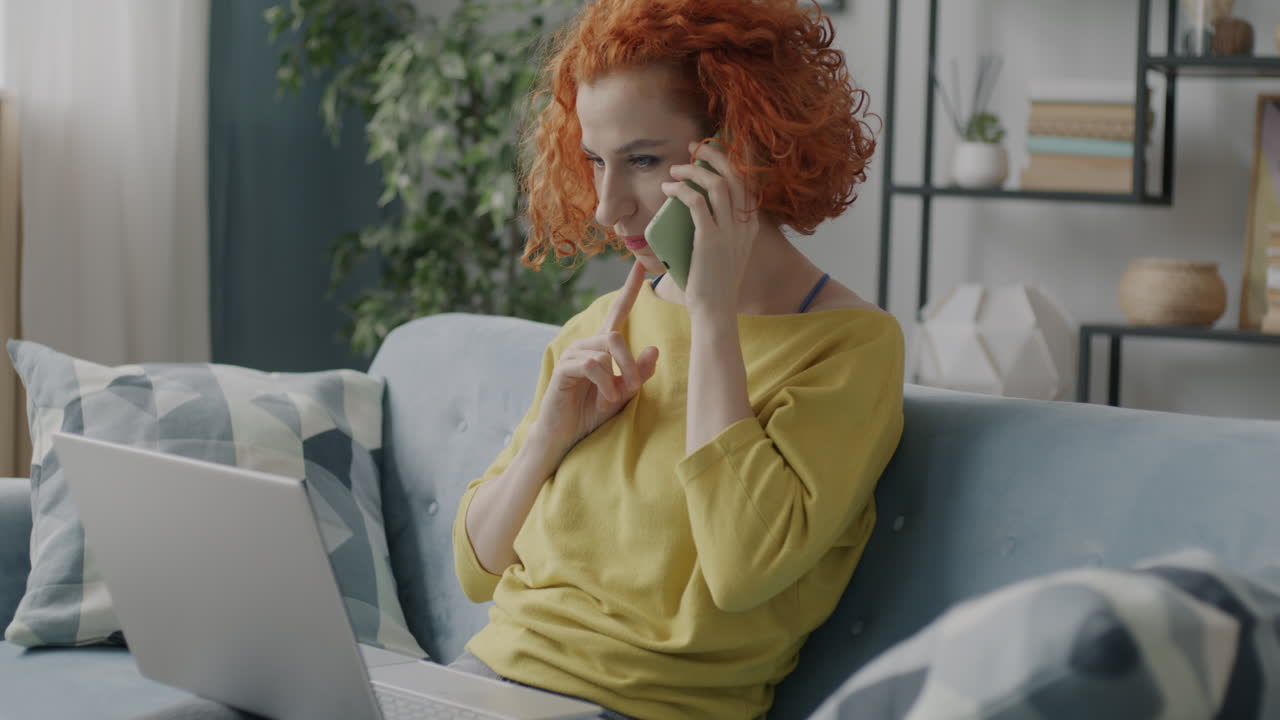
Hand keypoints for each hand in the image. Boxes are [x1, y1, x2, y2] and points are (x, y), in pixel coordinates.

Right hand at [532, 261, 659, 454]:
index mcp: (602, 346)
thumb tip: (654, 349)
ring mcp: (573, 353)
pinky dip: (605, 383)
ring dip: (617, 378)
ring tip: (612, 398)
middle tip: (632, 388)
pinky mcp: (564, 367)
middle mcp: (587, 343)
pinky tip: (604, 397)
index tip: (643, 266)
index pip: (618, 311)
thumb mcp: (625, 393)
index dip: (630, 289)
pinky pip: (593, 364)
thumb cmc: (593, 412)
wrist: (565, 434)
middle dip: (630, 364)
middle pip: (617, 336)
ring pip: (606, 351)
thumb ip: (639, 373)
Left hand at [661, 139, 759, 317]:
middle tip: (694, 147)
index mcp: (750, 226)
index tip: (715, 147)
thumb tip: (697, 207)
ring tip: (676, 169)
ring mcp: (729, 232)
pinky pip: (697, 203)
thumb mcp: (727, 251)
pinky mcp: (709, 240)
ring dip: (694, 170)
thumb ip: (722, 229)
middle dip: (715, 154)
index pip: (748, 181)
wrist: (715, 310)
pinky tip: (669, 188)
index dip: (734, 158)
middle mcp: (744, 225)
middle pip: (736, 175)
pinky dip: (681, 190)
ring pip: (717, 184)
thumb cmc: (713, 282)